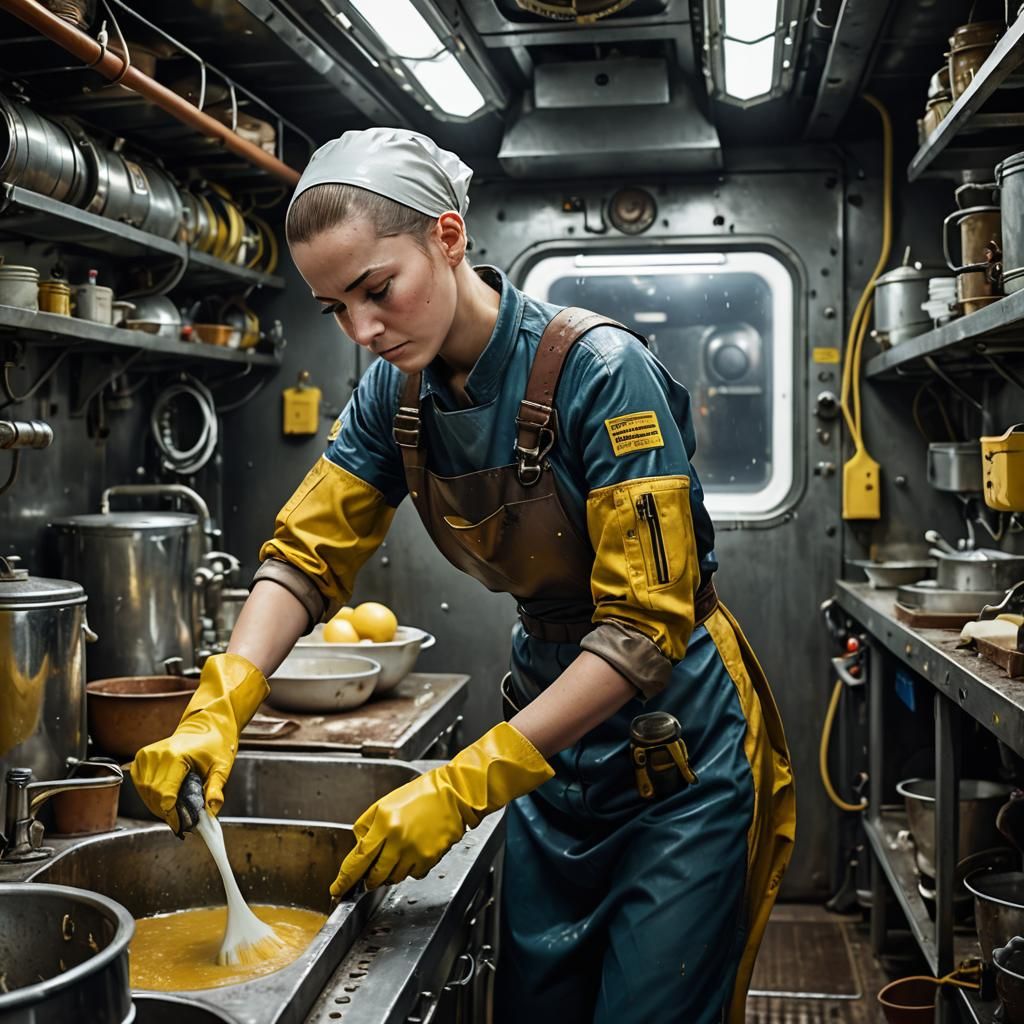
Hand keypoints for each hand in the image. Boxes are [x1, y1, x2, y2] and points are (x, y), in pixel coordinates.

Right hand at [130, 653, 267, 832]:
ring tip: (177, 807)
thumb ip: (216, 789)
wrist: (206, 723)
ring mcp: (145, 756)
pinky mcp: (140, 759)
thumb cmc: (215, 743)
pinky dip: (151, 796)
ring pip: (145, 794)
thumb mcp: (222, 766)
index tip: (183, 825)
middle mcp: (156, 755)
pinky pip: (141, 786)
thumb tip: (211, 812)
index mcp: (175, 756)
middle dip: (168, 812)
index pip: (166, 795)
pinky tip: (167, 796)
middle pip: (154, 797)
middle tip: (184, 819)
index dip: (173, 814)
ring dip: (158, 805)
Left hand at [331, 722, 552, 896]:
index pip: (357, 859)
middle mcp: (397, 840)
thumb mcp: (386, 803)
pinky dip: (410, 869)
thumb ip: (367, 825)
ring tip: (398, 853)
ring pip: (393, 878)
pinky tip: (414, 851)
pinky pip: (413, 874)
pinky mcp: (430, 859)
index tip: (337, 889)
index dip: (345, 879)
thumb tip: (359, 847)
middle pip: (374, 875)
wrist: (454, 793)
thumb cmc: (422, 794)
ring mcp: (414, 852)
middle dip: (369, 878)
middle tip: (369, 874)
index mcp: (383, 823)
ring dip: (390, 872)